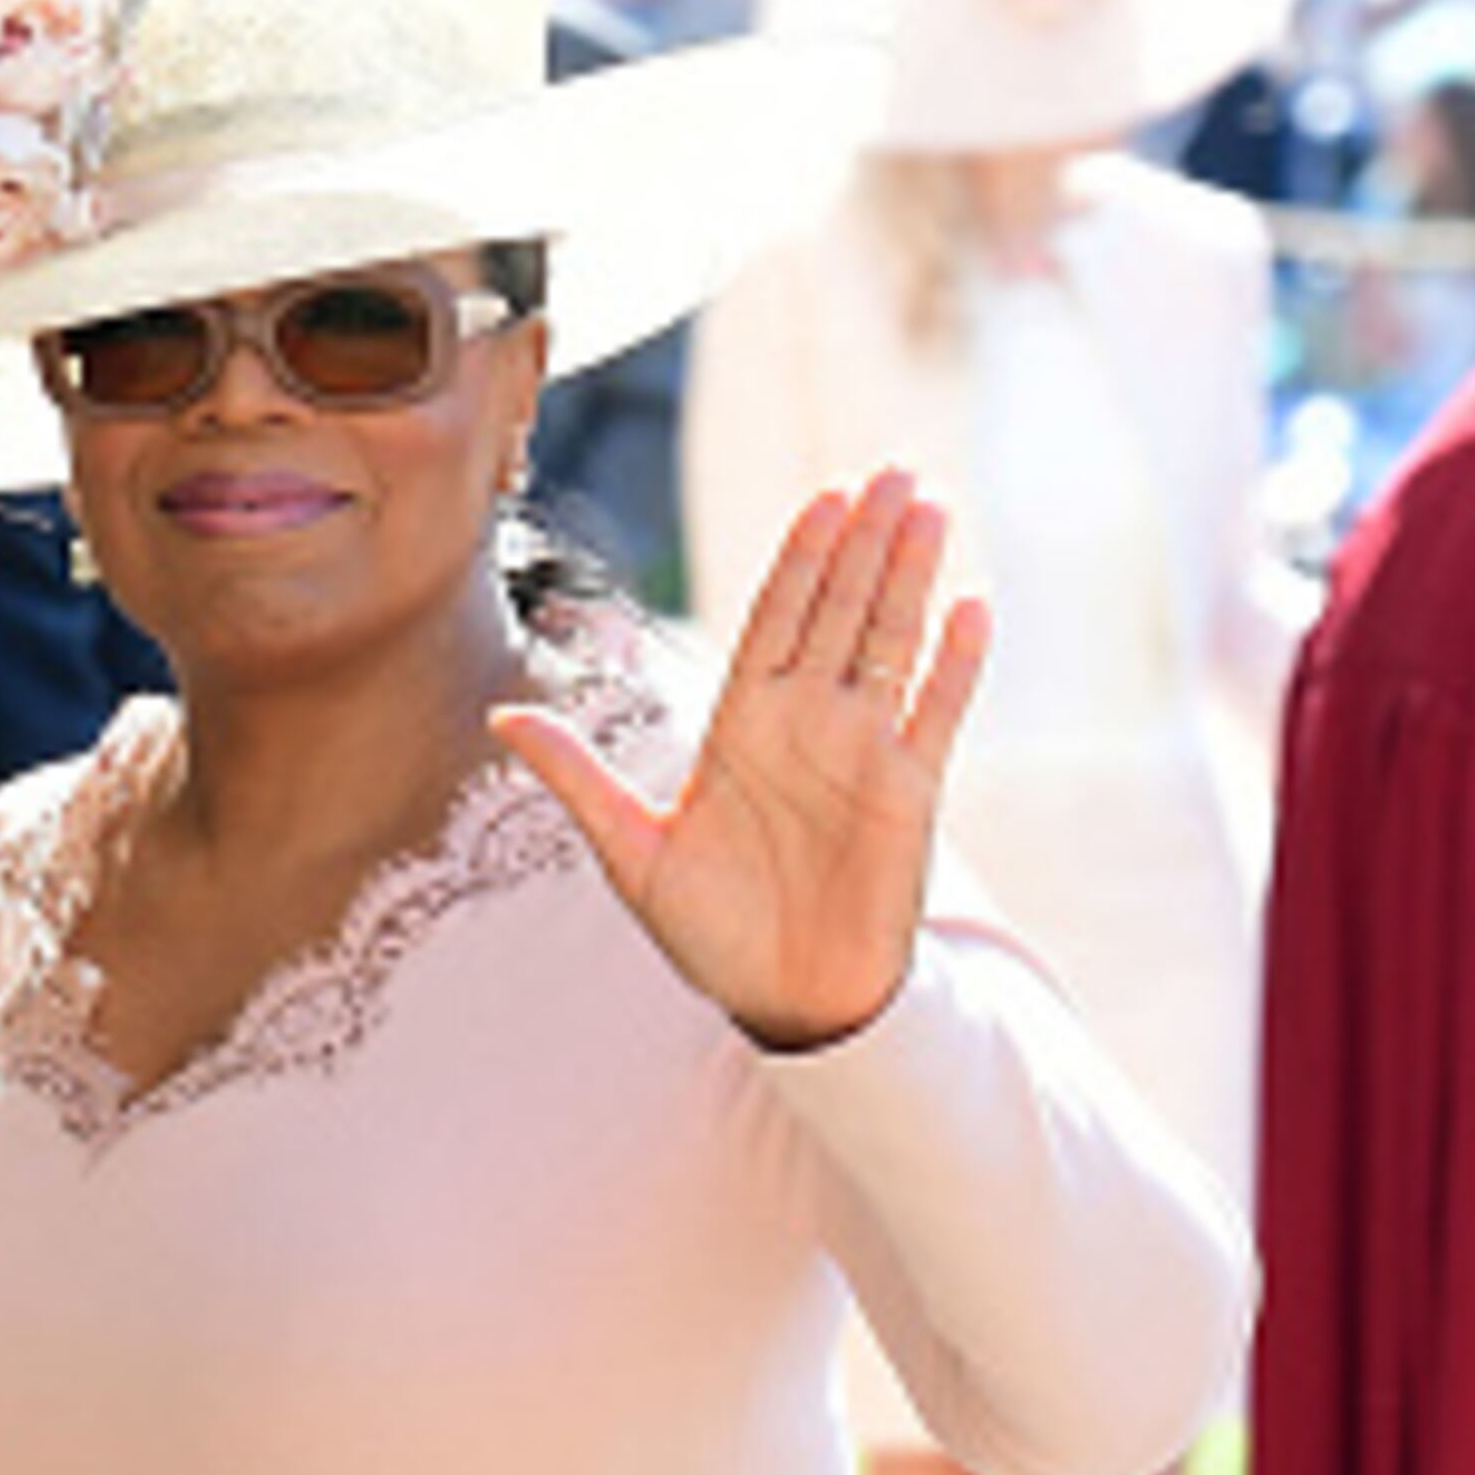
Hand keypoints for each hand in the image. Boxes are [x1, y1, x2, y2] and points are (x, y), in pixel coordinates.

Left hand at [492, 472, 992, 1051]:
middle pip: (839, 612)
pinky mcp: (909, 793)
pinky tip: (971, 608)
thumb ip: (578, 777)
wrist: (783, 1001)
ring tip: (930, 510)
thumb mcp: (630, 853)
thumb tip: (502, 715)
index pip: (775, 620)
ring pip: (891, 642)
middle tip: (892, 473)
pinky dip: (956, 666)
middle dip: (865, 543)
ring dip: (911, 578)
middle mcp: (807, 724)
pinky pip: (937, 714)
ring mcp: (863, 753)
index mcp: (742, 727)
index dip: (802, 560)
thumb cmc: (708, 935)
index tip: (824, 499)